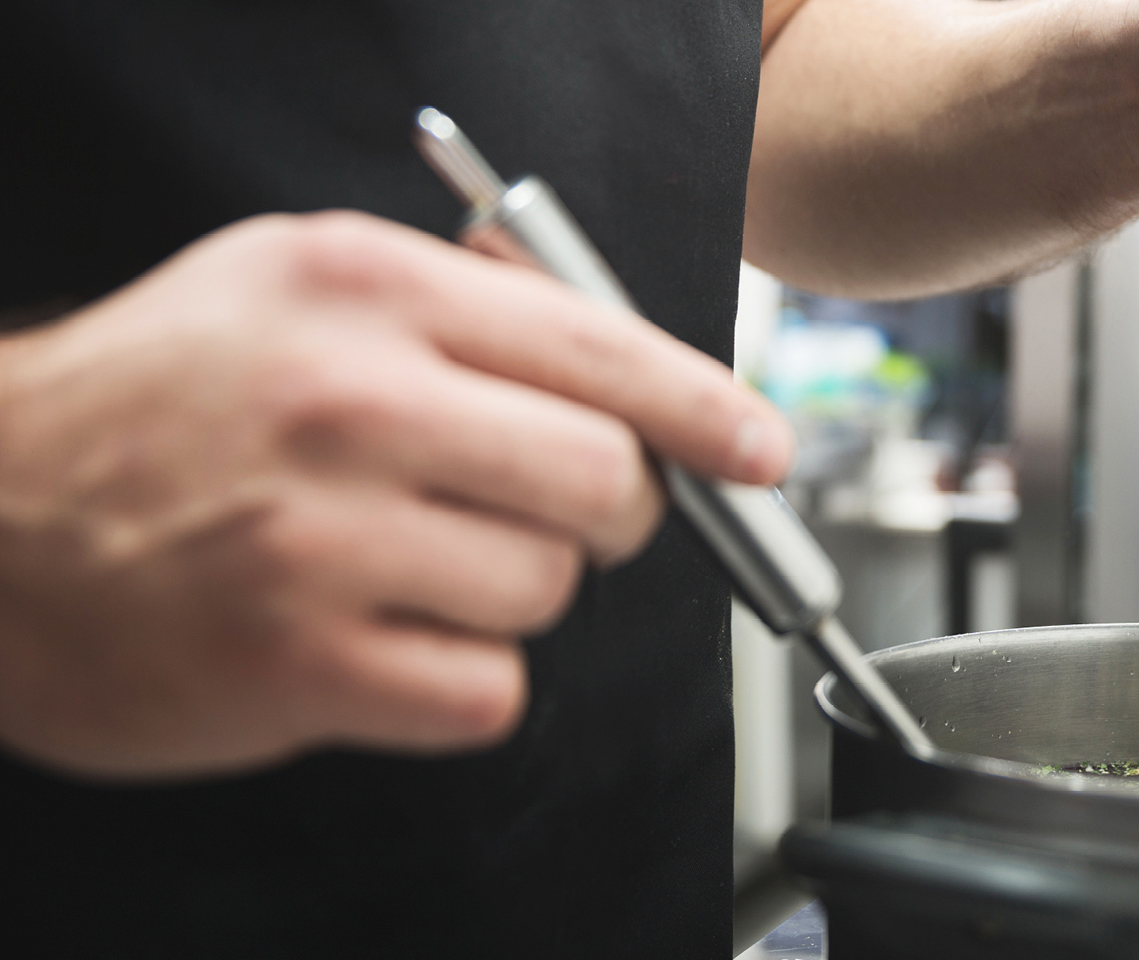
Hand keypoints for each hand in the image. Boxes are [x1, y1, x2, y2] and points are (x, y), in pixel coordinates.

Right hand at [0, 212, 791, 779]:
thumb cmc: (151, 401)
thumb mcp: (290, 286)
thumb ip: (458, 301)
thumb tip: (619, 342)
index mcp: (361, 291)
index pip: (599, 348)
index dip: (706, 410)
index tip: (760, 450)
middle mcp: (346, 403)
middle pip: (606, 485)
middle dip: (610, 515)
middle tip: (557, 515)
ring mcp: (318, 540)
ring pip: (548, 592)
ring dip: (513, 594)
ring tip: (412, 568)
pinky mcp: (298, 664)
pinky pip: (486, 691)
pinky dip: (462, 679)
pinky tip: (385, 639)